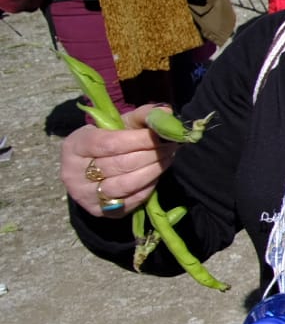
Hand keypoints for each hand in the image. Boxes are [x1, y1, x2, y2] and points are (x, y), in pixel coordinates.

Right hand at [60, 105, 177, 214]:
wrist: (90, 169)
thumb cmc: (107, 141)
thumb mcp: (118, 125)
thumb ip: (141, 116)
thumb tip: (166, 112)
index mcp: (74, 147)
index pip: (110, 144)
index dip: (139, 140)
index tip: (161, 135)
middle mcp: (73, 174)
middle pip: (120, 164)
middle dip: (152, 154)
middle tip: (171, 146)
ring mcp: (84, 195)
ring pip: (126, 184)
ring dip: (154, 170)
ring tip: (168, 158)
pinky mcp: (99, 211)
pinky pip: (130, 201)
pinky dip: (148, 187)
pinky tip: (156, 175)